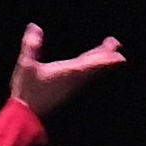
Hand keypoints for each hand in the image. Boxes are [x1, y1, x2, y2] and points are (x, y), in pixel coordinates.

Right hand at [8, 23, 125, 118]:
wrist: (25, 119)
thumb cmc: (27, 93)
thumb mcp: (26, 66)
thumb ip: (31, 46)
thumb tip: (34, 26)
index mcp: (70, 72)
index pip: (94, 63)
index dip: (108, 58)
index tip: (119, 53)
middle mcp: (76, 81)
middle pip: (97, 67)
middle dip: (107, 56)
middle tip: (115, 44)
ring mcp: (73, 89)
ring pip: (92, 74)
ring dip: (100, 63)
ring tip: (107, 53)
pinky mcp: (68, 95)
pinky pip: (85, 80)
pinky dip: (91, 71)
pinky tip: (89, 69)